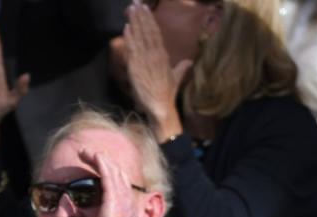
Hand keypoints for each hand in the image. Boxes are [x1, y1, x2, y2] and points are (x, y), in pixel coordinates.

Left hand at [81, 148, 142, 216]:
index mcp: (128, 205)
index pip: (120, 180)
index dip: (109, 169)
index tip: (98, 163)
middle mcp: (127, 198)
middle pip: (116, 171)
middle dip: (102, 160)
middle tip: (87, 154)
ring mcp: (122, 197)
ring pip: (112, 169)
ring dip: (98, 158)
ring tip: (84, 152)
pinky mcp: (113, 198)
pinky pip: (108, 175)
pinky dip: (101, 163)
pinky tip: (94, 156)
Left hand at [123, 3, 186, 138]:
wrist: (160, 106)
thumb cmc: (167, 93)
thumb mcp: (176, 77)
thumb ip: (182, 68)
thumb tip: (189, 62)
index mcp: (163, 54)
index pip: (155, 32)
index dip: (149, 20)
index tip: (144, 8)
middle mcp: (155, 54)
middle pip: (147, 31)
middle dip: (141, 16)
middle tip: (135, 3)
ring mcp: (145, 60)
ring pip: (139, 37)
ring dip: (134, 22)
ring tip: (130, 10)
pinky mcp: (136, 68)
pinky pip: (132, 49)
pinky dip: (129, 37)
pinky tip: (126, 27)